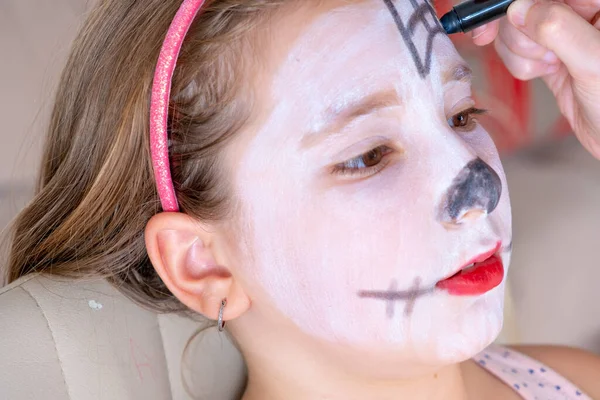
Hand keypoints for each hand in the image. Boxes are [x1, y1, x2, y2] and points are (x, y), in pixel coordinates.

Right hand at [471, 0, 599, 159]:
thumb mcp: (593, 62)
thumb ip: (558, 29)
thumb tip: (520, 9)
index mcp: (597, 3)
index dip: (514, 4)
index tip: (488, 22)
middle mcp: (581, 12)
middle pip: (524, 7)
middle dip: (521, 34)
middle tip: (540, 57)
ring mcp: (563, 33)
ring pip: (516, 28)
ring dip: (520, 53)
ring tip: (549, 68)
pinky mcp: (551, 52)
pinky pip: (518, 49)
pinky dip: (521, 64)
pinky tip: (545, 74)